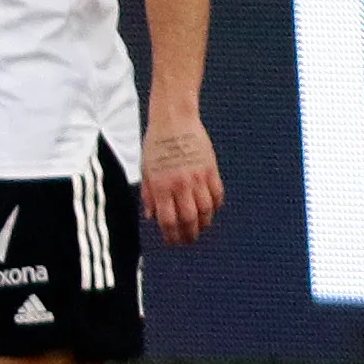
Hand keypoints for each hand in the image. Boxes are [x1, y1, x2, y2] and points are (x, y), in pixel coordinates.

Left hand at [141, 117, 222, 245]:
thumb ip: (149, 195)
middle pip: (189, 219)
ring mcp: (198, 177)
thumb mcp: (146, 170)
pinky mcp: (211, 169)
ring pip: (206, 210)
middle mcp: (181, 184)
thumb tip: (151, 217)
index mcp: (161, 186)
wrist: (174, 121)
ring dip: (204, 224)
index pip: (168, 220)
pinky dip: (215, 207)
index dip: (171, 235)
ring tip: (199, 229)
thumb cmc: (155, 145)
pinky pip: (217, 194)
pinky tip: (210, 211)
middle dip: (189, 235)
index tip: (172, 242)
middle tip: (188, 241)